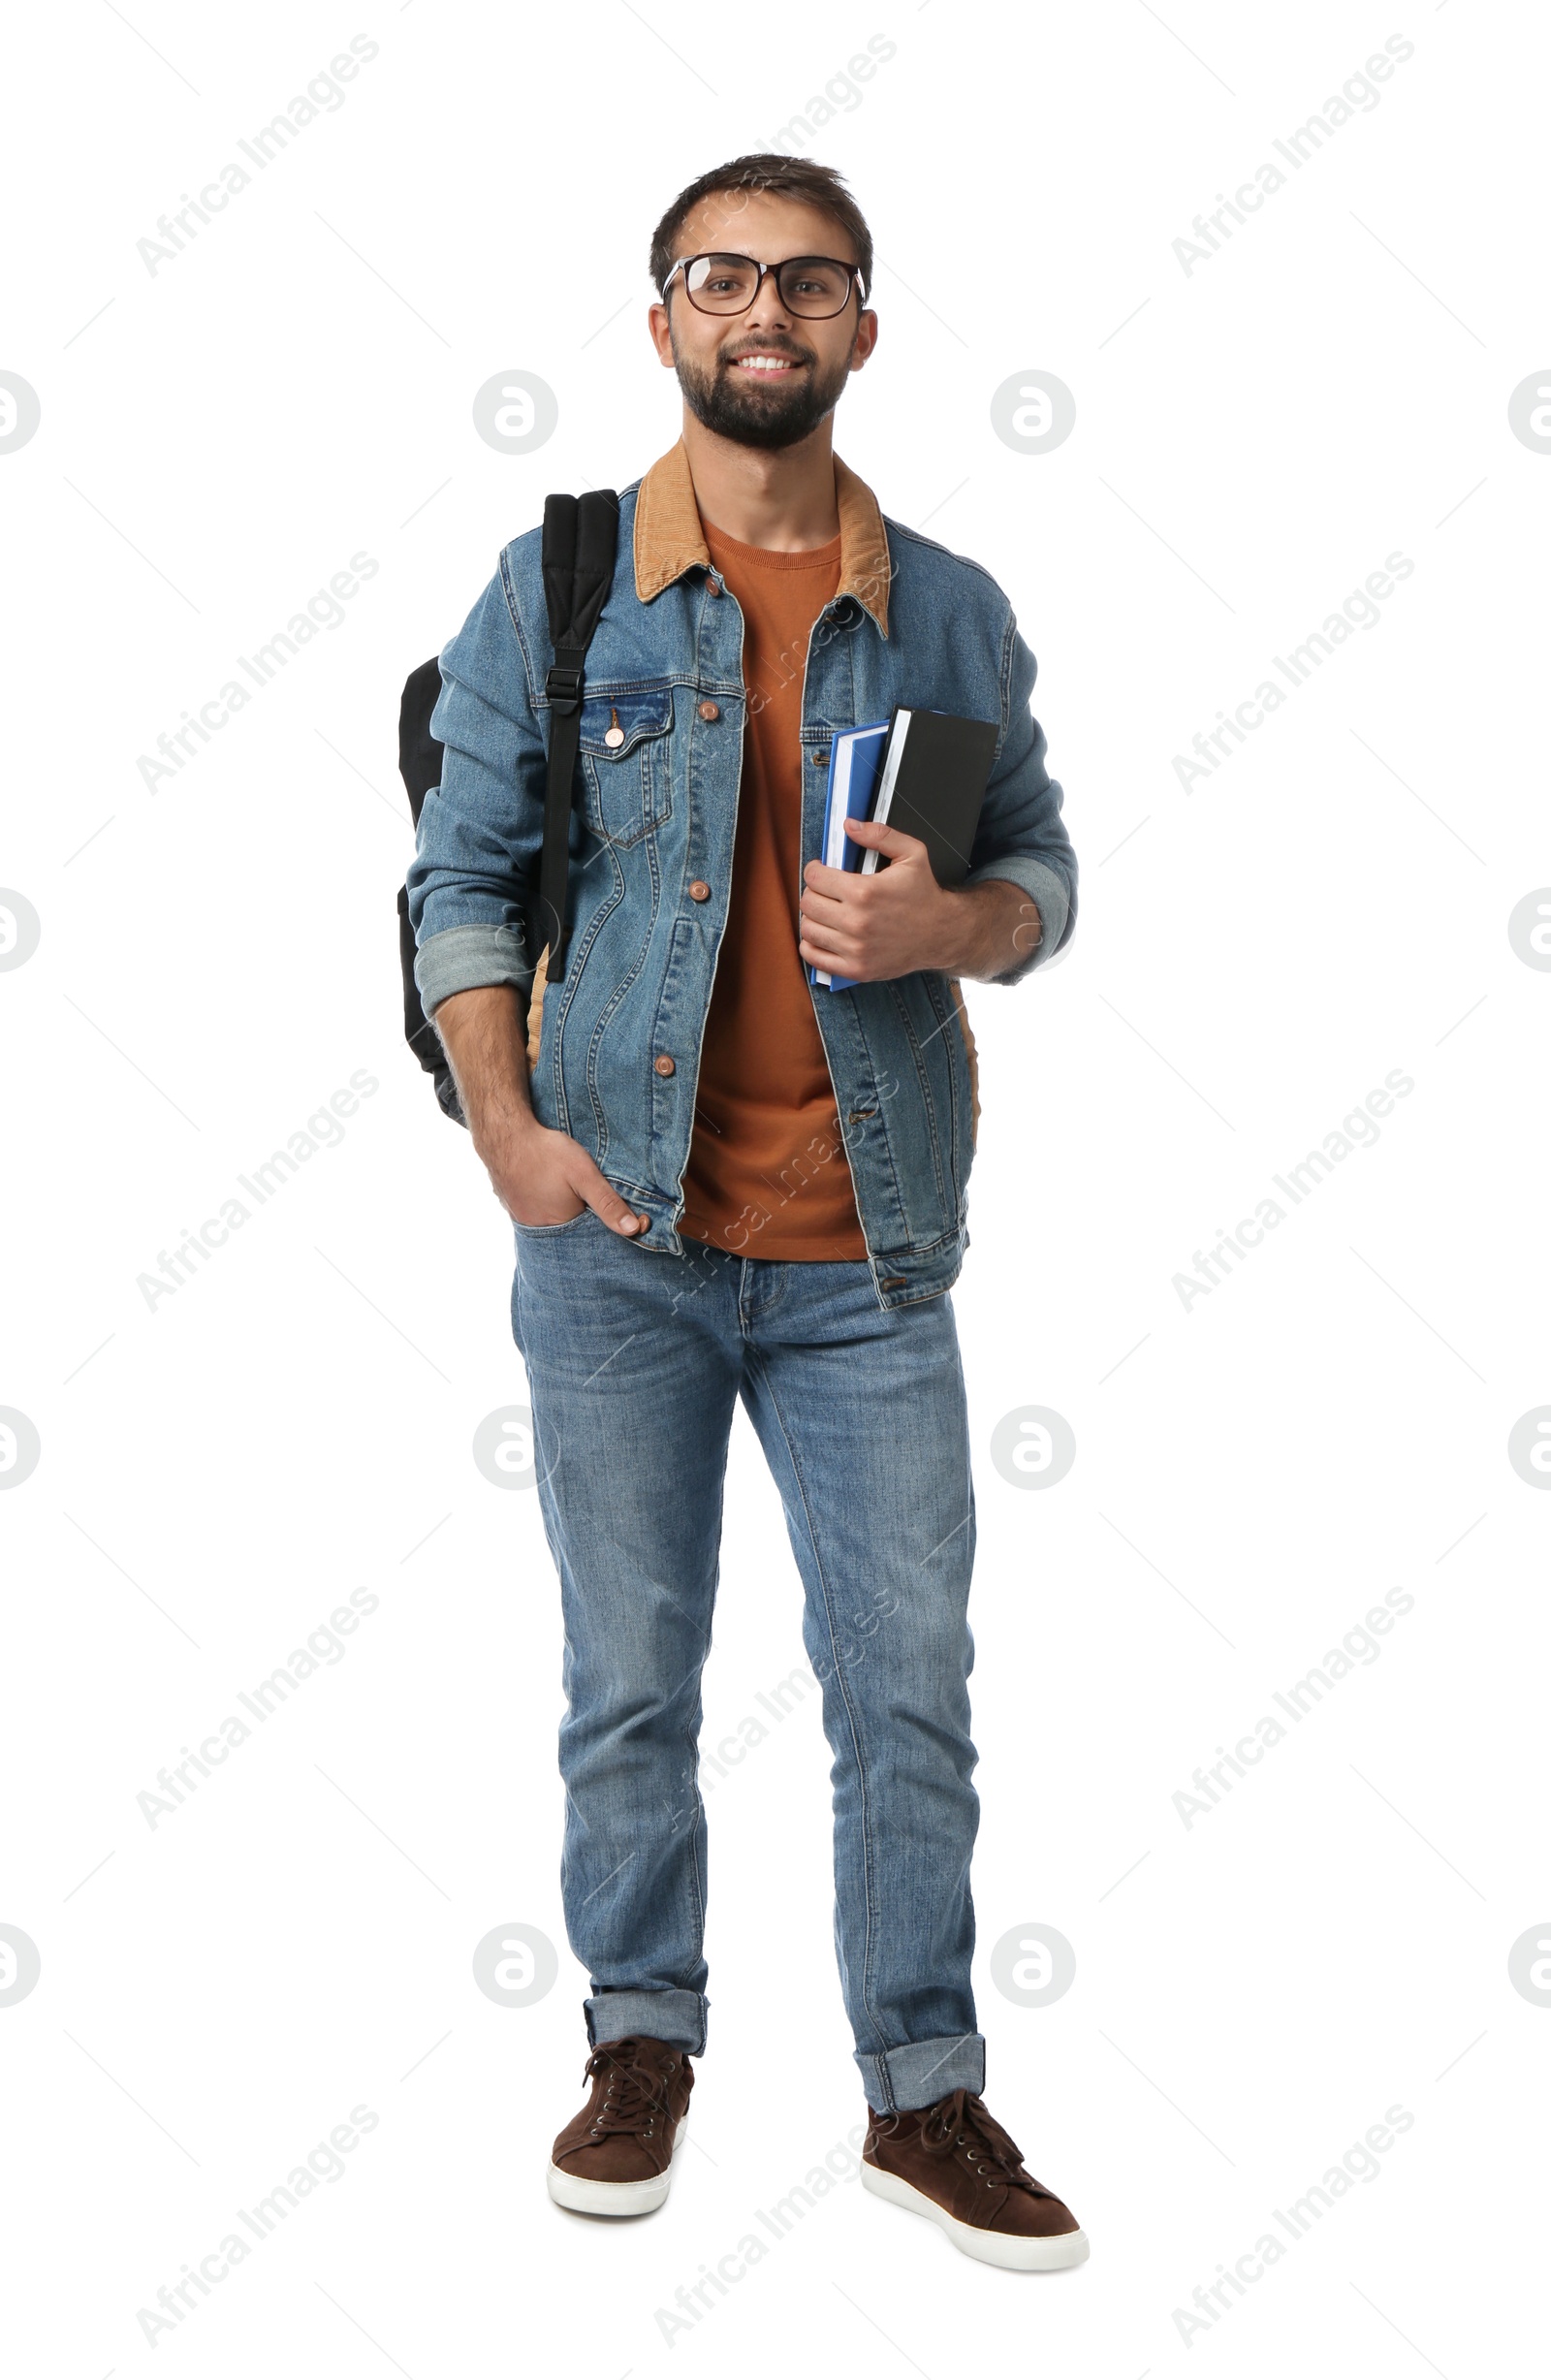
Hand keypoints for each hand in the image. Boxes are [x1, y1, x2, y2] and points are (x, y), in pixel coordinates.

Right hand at [481, 1117, 647, 1235]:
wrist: (504, 1134)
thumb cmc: (546, 1152)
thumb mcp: (585, 1175)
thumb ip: (609, 1204)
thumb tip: (634, 1230)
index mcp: (560, 1227)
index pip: (594, 1235)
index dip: (611, 1219)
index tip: (624, 1205)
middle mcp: (539, 1230)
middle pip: (573, 1229)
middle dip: (587, 1215)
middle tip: (589, 1190)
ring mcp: (522, 1218)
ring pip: (555, 1220)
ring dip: (566, 1209)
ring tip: (569, 1188)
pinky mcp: (512, 1205)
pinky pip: (537, 1211)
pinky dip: (547, 1203)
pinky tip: (550, 1187)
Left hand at [798, 817, 960, 983]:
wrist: (941, 934)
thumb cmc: (924, 895)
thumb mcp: (912, 854)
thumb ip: (880, 835)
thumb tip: (849, 825)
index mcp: (865, 892)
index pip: (815, 878)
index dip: (815, 870)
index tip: (820, 871)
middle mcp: (857, 922)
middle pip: (808, 902)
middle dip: (814, 892)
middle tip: (826, 891)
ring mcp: (855, 949)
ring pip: (808, 928)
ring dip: (813, 917)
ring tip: (826, 911)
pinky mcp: (855, 969)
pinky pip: (814, 956)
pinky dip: (811, 945)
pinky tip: (824, 934)